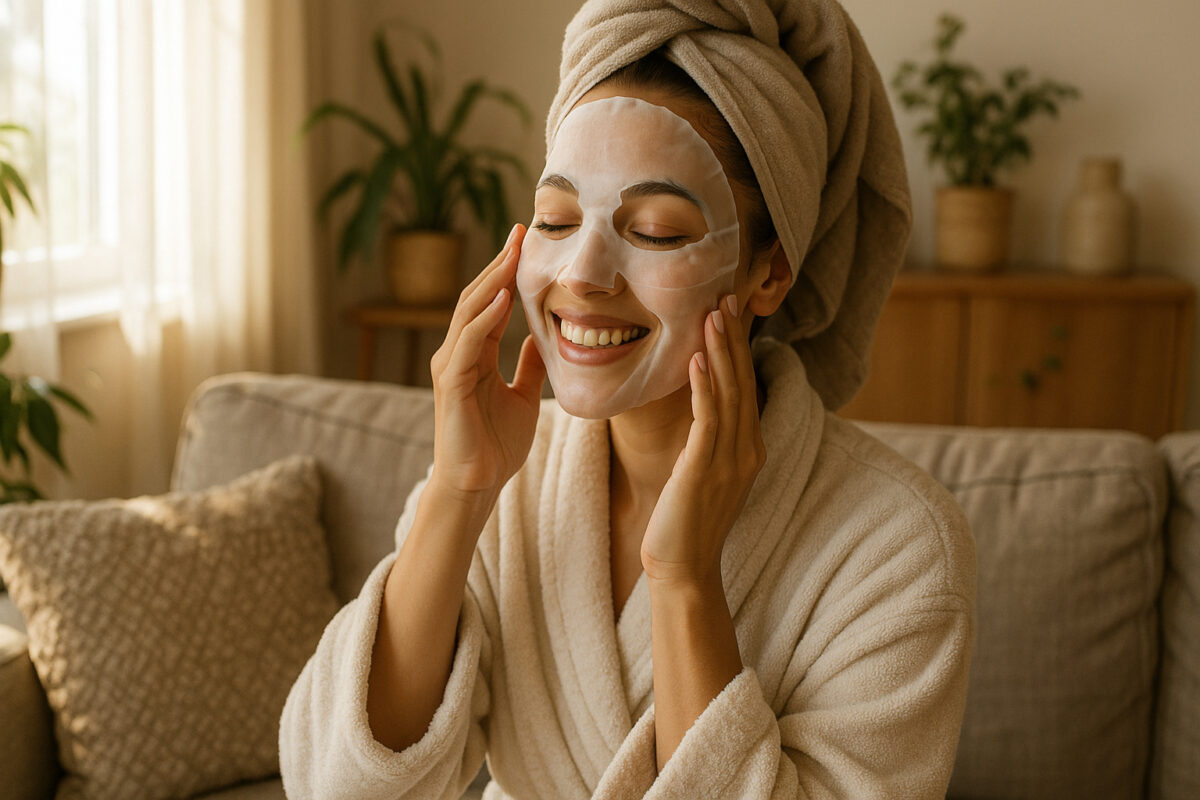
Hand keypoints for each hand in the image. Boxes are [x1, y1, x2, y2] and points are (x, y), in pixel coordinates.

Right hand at [428, 224, 546, 503]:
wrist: (477, 484)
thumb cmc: (496, 445)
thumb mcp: (524, 397)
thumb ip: (528, 366)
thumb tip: (542, 338)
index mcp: (475, 355)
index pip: (490, 302)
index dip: (507, 272)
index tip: (527, 242)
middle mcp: (458, 354)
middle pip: (477, 297)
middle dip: (499, 264)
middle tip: (520, 232)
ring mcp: (450, 366)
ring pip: (469, 312)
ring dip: (493, 280)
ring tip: (513, 253)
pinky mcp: (451, 383)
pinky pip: (468, 342)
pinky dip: (486, 318)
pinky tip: (504, 298)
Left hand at [640, 295, 765, 585]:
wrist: (683, 569)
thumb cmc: (685, 522)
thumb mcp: (700, 471)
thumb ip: (706, 439)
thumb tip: (697, 406)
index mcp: (748, 448)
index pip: (745, 386)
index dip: (738, 347)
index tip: (729, 311)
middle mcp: (746, 450)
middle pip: (742, 381)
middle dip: (734, 337)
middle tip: (726, 295)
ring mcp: (730, 460)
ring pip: (729, 393)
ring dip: (721, 350)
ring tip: (713, 313)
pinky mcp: (706, 470)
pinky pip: (709, 419)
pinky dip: (704, 386)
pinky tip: (697, 358)